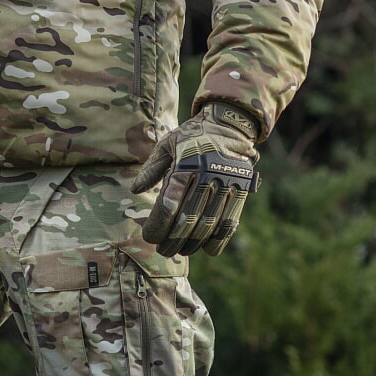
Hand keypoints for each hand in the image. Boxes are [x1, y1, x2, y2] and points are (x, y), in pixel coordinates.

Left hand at [131, 102, 259, 256]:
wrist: (230, 124)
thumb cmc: (191, 136)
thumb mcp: (167, 143)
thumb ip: (152, 168)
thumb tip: (134, 190)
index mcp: (186, 161)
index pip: (170, 200)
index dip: (159, 223)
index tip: (149, 237)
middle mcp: (207, 173)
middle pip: (188, 216)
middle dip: (173, 239)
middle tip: (162, 252)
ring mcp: (226, 182)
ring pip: (209, 223)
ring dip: (193, 242)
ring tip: (180, 252)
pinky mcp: (241, 189)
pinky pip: (229, 220)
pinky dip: (219, 239)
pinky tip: (207, 249)